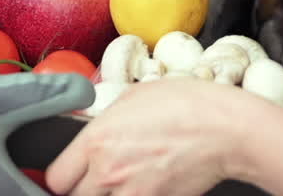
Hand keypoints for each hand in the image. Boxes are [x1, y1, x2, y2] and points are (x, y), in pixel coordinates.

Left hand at [46, 79, 247, 195]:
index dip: (63, 176)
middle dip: (84, 190)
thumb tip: (88, 131)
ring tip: (125, 182)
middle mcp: (108, 172)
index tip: (71, 172)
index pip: (56, 177)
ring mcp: (133, 194)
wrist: (226, 130)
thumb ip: (103, 120)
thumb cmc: (185, 104)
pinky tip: (147, 186)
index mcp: (96, 141)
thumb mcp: (132, 97)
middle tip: (97, 179)